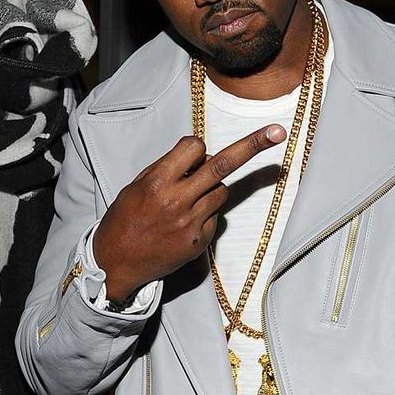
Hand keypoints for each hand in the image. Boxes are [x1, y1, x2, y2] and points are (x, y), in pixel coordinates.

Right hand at [92, 125, 286, 301]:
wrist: (116, 262)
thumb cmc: (124, 219)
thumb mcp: (136, 185)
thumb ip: (168, 169)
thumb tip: (201, 156)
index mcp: (157, 183)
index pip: (193, 148)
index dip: (195, 148)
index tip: (194, 151)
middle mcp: (177, 201)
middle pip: (222, 165)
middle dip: (252, 145)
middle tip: (278, 131)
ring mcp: (190, 223)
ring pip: (221, 191)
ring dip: (211, 186)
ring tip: (185, 200)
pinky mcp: (199, 241)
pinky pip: (214, 216)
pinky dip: (205, 212)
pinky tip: (181, 223)